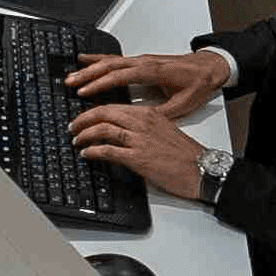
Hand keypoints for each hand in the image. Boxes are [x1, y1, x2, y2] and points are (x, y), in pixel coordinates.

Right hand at [65, 47, 229, 116]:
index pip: (120, 76)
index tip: (84, 92)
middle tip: (70, 84)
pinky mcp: (141, 61)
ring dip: (90, 68)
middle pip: (110, 66)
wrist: (210, 67)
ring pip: (110, 61)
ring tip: (72, 75)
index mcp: (153, 71)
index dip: (101, 84)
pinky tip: (87, 60)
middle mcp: (144, 62)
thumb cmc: (198, 83)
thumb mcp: (183, 103)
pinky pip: (116, 58)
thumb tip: (143, 122)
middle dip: (88, 75)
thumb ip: (162, 112)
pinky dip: (99, 59)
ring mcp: (142, 60)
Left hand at [69, 101, 209, 201]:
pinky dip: (93, 151)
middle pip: (103, 113)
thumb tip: (120, 132)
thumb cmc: (186, 154)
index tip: (84, 118)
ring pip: (103, 129)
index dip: (94, 112)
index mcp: (148, 114)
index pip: (114, 107)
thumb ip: (142, 128)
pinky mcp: (139, 158)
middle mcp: (142, 122)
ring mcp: (140, 139)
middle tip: (73, 127)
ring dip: (84, 134)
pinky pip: (108, 150)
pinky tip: (87, 154)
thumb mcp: (164, 131)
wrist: (202, 169)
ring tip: (76, 140)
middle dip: (83, 119)